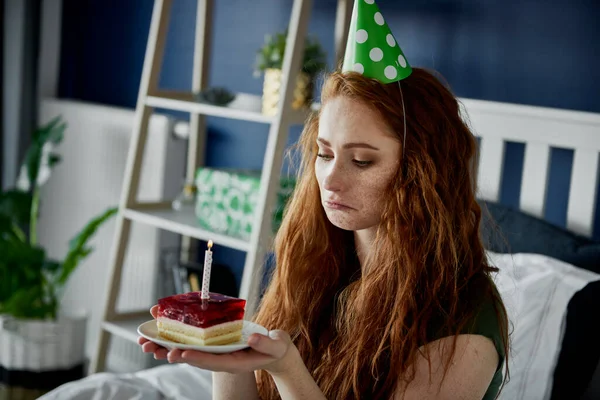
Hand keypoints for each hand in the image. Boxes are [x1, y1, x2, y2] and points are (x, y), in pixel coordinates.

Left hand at [138, 305, 296, 374]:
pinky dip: (179, 335)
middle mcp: (221, 359)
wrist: (275, 353)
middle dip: (170, 352)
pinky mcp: (215, 345)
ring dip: (167, 345)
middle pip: (193, 357)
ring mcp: (216, 353)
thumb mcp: (276, 347)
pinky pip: (193, 341)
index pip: (211, 361)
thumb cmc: (277, 349)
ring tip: (146, 340)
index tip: (178, 353)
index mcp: (234, 362)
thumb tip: (253, 338)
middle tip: (150, 346)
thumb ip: (266, 344)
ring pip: (188, 350)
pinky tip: (166, 326)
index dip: (194, 357)